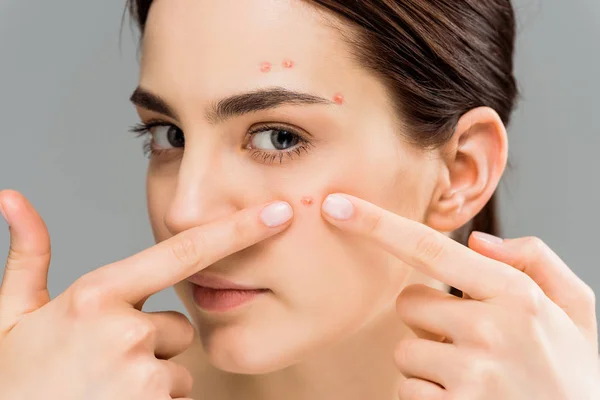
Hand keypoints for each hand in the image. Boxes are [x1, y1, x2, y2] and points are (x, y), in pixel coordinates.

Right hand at [0, 190, 292, 399]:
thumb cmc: (12, 378)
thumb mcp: (11, 314)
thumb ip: (28, 255)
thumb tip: (12, 198)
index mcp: (96, 295)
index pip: (183, 253)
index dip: (237, 231)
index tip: (278, 214)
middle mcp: (125, 330)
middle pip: (178, 326)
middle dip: (152, 342)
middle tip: (103, 360)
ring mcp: (142, 373)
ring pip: (177, 366)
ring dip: (151, 374)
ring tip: (103, 385)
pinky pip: (174, 395)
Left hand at [321, 193, 599, 399]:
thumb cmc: (573, 376)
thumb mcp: (576, 311)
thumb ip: (536, 262)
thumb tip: (479, 239)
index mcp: (516, 294)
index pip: (430, 247)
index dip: (377, 224)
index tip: (336, 206)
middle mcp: (489, 329)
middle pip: (409, 303)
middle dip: (431, 321)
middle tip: (473, 344)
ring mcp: (469, 374)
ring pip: (405, 351)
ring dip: (431, 364)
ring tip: (476, 379)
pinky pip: (406, 390)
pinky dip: (428, 397)